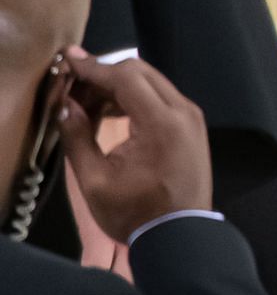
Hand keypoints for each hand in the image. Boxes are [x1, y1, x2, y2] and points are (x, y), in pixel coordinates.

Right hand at [57, 47, 214, 245]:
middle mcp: (183, 111)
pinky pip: (161, 97)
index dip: (95, 67)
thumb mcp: (95, 181)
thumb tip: (67, 105)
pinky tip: (110, 111)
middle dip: (105, 73)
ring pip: (152, 82)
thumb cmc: (136, 213)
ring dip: (119, 85)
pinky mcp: (191, 125)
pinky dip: (135, 97)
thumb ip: (78, 138)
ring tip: (86, 101)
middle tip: (74, 86)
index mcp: (163, 123)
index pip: (127, 77)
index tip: (69, 60)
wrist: (179, 234)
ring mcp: (191, 117)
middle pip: (141, 72)